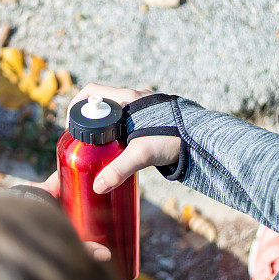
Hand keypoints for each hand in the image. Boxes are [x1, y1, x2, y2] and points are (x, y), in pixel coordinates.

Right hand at [29, 84, 181, 261]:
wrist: (205, 137)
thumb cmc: (174, 139)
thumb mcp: (143, 155)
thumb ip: (119, 170)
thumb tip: (98, 187)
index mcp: (127, 99)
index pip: (91, 92)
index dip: (76, 106)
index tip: (73, 127)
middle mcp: (136, 96)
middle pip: (103, 101)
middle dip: (92, 119)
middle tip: (87, 141)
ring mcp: (148, 103)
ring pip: (118, 108)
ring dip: (109, 123)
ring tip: (104, 146)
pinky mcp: (157, 112)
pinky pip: (133, 115)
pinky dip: (124, 126)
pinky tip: (126, 144)